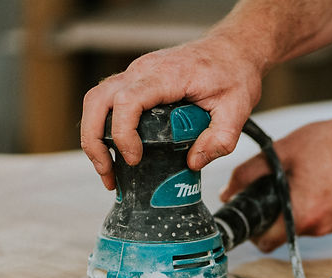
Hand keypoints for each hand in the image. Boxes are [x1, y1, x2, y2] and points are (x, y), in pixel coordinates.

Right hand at [80, 33, 263, 189]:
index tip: (134, 159)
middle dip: (94, 140)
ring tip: (107, 170)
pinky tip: (116, 153)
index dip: (123, 132)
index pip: (128, 100)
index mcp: (167, 75)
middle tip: (107, 172)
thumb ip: (220, 139)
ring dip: (93, 137)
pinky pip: (108, 102)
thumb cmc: (233, 72)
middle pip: (97, 99)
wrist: (233, 50)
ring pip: (96, 100)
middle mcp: (144, 70)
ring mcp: (137, 74)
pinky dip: (103, 128)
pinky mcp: (136, 81)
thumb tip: (193, 162)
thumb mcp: (237, 110)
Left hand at [220, 115, 331, 251]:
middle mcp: (317, 227)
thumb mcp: (280, 153)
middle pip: (280, 235)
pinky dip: (306, 206)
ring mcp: (331, 225)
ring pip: (296, 226)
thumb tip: (227, 192)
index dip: (252, 230)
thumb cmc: (330, 144)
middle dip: (270, 216)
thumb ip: (248, 174)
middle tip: (269, 188)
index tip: (249, 212)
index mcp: (301, 215)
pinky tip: (310, 183)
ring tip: (294, 180)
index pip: (265, 242)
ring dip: (289, 209)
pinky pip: (313, 219)